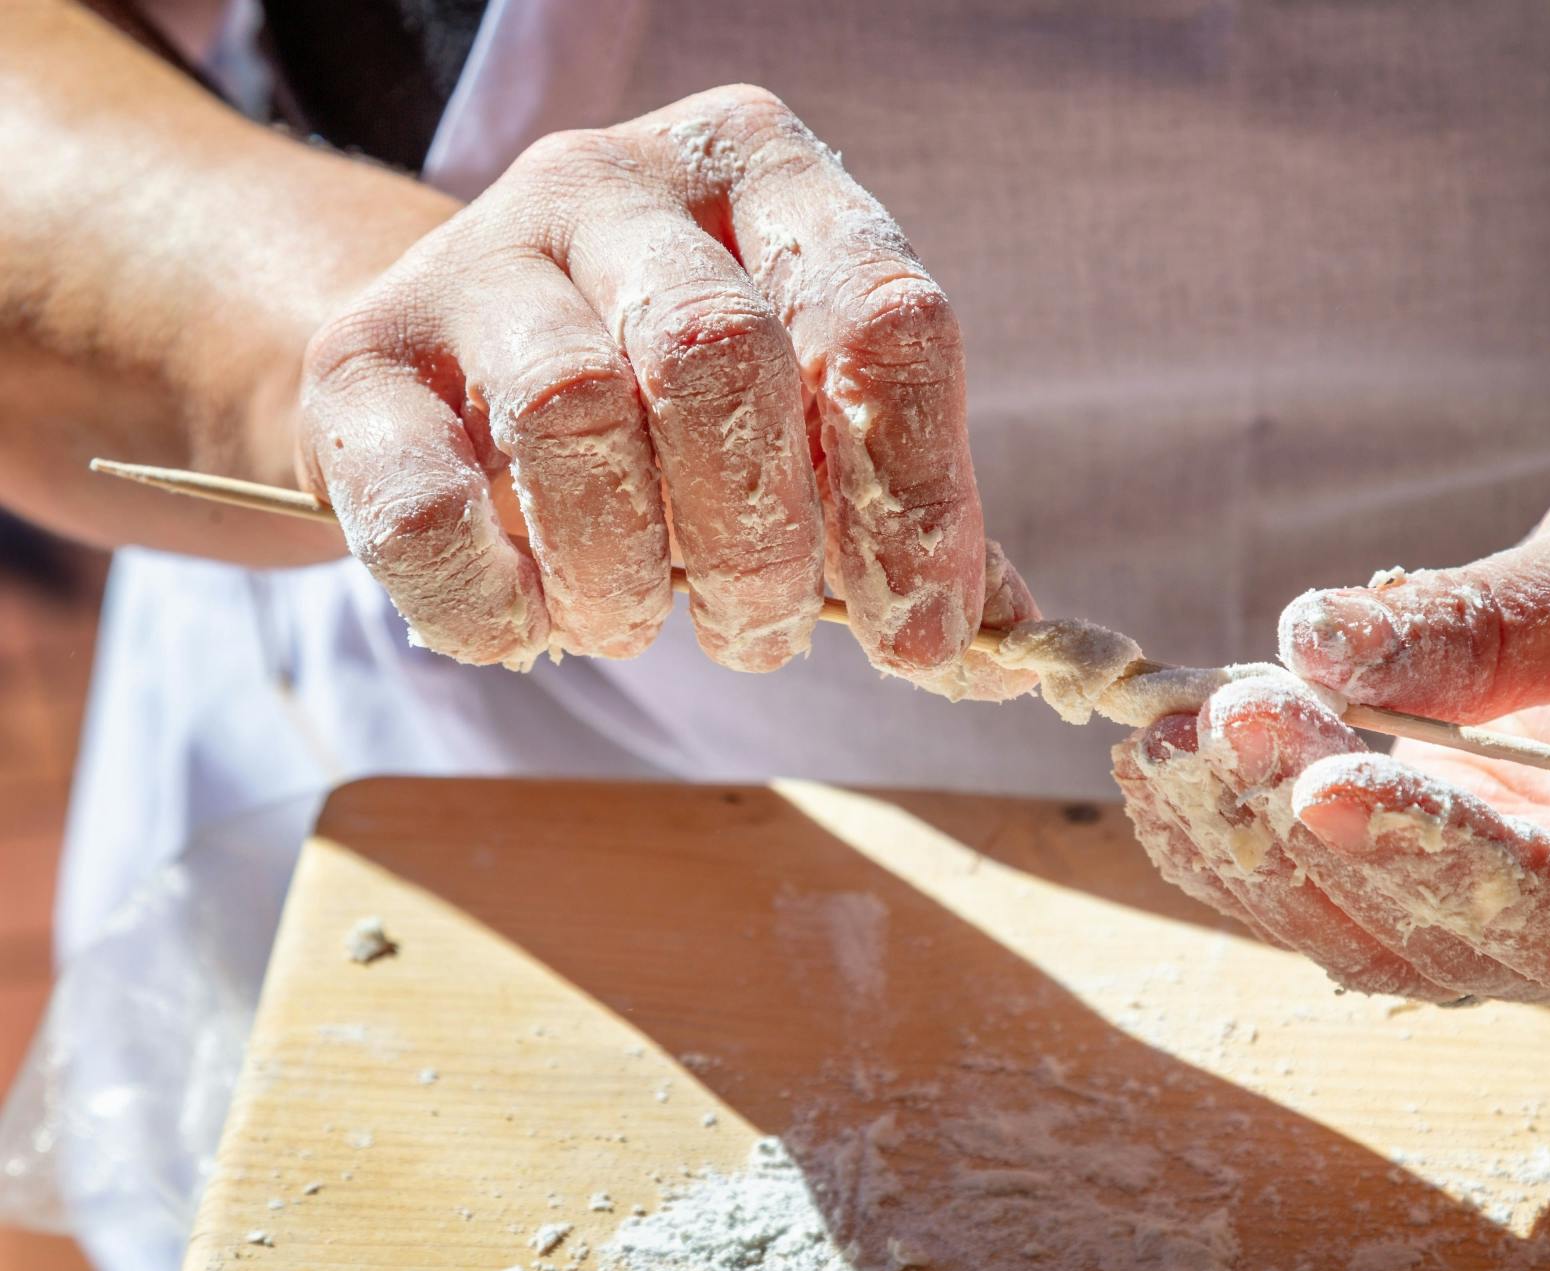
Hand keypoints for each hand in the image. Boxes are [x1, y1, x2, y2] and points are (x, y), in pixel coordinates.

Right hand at [298, 85, 1025, 676]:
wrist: (438, 376)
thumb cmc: (660, 414)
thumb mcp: (797, 425)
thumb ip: (895, 505)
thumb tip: (1007, 631)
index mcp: (765, 172)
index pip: (884, 315)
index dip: (918, 494)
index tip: (922, 631)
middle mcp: (615, 183)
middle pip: (723, 357)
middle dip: (761, 543)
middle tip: (761, 630)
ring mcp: (472, 253)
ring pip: (572, 414)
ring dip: (627, 576)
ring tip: (639, 621)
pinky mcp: (355, 360)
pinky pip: (425, 503)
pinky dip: (492, 601)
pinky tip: (529, 620)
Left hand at [1117, 378, 1549, 1011]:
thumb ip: (1503, 620)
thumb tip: (1317, 641)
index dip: (1444, 865)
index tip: (1324, 782)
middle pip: (1456, 941)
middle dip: (1318, 836)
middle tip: (1225, 717)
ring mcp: (1539, 921)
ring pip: (1374, 931)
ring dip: (1255, 841)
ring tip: (1168, 738)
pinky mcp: (1458, 881)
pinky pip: (1337, 889)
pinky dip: (1242, 834)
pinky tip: (1164, 767)